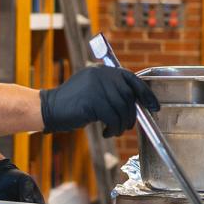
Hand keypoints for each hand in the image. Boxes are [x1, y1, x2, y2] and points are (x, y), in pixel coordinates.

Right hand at [40, 66, 159, 136]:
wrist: (49, 109)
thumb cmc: (73, 103)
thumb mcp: (93, 89)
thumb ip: (112, 90)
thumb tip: (137, 102)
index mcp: (103, 70)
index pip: (132, 79)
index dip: (146, 94)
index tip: (154, 106)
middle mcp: (101, 75)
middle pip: (129, 96)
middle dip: (131, 115)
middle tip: (126, 126)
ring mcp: (96, 87)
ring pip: (122, 109)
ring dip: (122, 124)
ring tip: (114, 131)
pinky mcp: (92, 102)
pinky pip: (112, 118)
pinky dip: (113, 129)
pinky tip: (106, 133)